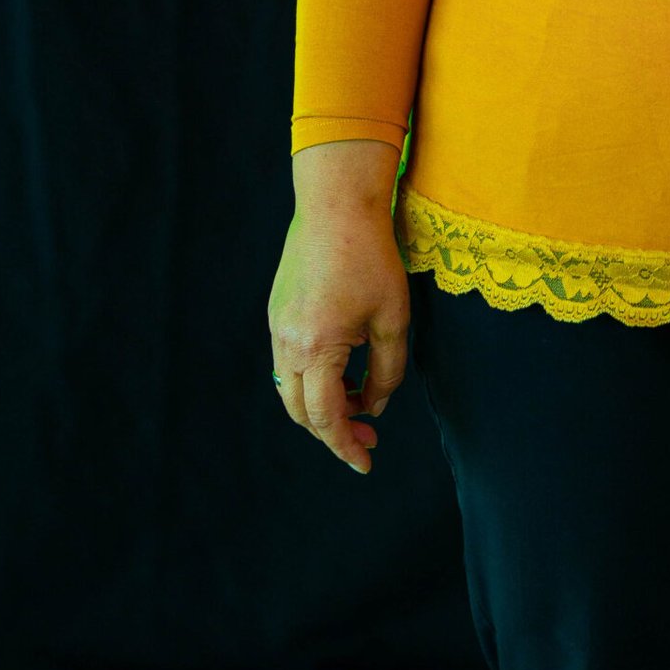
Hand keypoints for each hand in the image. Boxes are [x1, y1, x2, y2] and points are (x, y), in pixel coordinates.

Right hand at [267, 199, 410, 472]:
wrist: (336, 205)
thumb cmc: (371, 257)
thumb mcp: (393, 318)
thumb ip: (387, 371)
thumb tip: (375, 406)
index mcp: (316, 348)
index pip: (326, 418)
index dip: (346, 446)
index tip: (366, 464)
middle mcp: (287, 342)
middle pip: (301, 411)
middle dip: (334, 431)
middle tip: (369, 435)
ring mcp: (276, 326)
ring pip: (290, 389)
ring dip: (321, 405)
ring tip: (359, 399)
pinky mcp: (276, 311)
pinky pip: (287, 362)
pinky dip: (311, 379)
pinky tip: (341, 370)